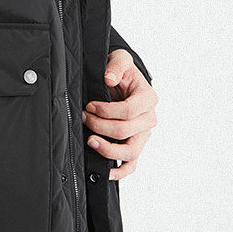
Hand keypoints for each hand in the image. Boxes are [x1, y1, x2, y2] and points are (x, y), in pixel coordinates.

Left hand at [82, 48, 158, 180]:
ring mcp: (142, 135)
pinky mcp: (135, 146)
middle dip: (100, 125)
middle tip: (84, 117)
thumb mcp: (120, 59)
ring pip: (130, 152)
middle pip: (126, 131)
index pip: (130, 111)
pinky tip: (106, 172)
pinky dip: (120, 172)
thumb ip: (117, 64)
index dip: (106, 110)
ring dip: (108, 149)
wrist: (121, 81)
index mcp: (148, 98)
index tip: (89, 105)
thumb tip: (110, 79)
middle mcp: (148, 119)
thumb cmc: (120, 72)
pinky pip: (132, 165)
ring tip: (90, 141)